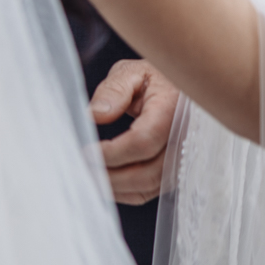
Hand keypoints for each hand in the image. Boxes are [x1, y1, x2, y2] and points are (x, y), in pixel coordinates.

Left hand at [90, 59, 178, 204]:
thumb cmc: (154, 78)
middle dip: (110, 176)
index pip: (143, 141)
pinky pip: (153, 190)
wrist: (182, 88)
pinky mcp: (177, 170)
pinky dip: (128, 192)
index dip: (112, 152)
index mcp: (172, 110)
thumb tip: (95, 114)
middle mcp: (184, 140)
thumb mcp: (132, 72)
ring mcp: (183, 159)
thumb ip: (114, 90)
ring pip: (150, 186)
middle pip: (147, 172)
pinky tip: (106, 183)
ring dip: (116, 188)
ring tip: (88, 176)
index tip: (86, 152)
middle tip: (80, 169)